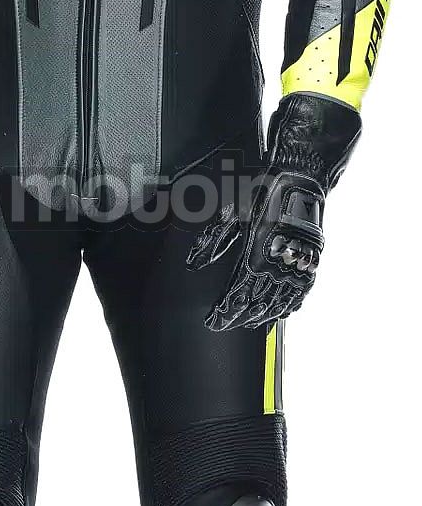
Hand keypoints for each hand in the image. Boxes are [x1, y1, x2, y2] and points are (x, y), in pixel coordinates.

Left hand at [187, 166, 324, 330]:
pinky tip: (285, 312)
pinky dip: (292, 305)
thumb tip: (193, 263)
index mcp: (254, 256)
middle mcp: (276, 266)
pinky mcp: (312, 262)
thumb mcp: (232, 215)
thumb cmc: (266, 194)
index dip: (224, 313)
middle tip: (228, 325)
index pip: (236, 296)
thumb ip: (212, 242)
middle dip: (240, 318)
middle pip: (256, 305)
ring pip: (279, 304)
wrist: (301, 180)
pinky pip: (301, 292)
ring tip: (253, 325)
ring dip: (264, 317)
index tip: (214, 321)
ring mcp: (296, 266)